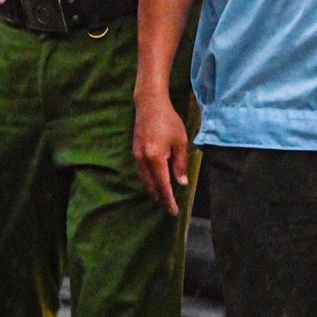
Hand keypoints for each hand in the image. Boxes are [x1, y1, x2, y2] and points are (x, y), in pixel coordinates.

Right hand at [132, 84, 191, 214]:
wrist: (149, 105)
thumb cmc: (168, 121)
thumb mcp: (180, 142)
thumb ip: (180, 164)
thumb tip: (181, 183)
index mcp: (156, 159)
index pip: (163, 185)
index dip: (168, 200)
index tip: (173, 211)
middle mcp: (143, 160)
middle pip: (151, 186)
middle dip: (160, 198)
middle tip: (170, 207)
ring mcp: (137, 156)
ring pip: (144, 180)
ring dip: (154, 190)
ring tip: (163, 198)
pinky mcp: (135, 151)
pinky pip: (141, 172)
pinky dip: (148, 180)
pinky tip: (155, 181)